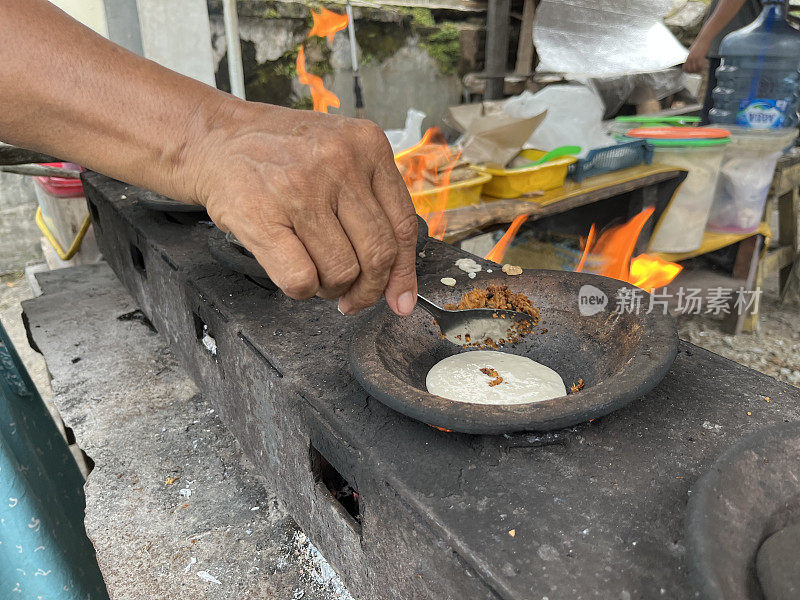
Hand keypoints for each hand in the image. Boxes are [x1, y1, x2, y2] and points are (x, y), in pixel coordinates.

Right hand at [184, 99, 417, 316]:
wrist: (215, 140)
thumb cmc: (281, 156)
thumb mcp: (340, 157)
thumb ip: (374, 207)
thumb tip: (399, 287)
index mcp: (368, 145)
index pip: (404, 225)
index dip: (403, 273)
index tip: (399, 299)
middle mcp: (339, 161)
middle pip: (378, 254)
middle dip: (367, 290)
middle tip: (352, 298)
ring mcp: (301, 188)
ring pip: (342, 272)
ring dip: (330, 288)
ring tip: (314, 272)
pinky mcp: (264, 216)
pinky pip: (301, 280)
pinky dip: (302, 290)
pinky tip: (293, 273)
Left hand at [683, 40, 709, 73]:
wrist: (703, 39)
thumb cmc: (699, 45)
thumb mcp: (691, 52)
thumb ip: (690, 57)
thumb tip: (689, 63)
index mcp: (687, 57)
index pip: (684, 68)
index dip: (688, 72)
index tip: (692, 72)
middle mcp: (690, 58)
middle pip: (689, 70)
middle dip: (693, 72)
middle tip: (697, 71)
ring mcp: (694, 58)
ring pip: (694, 69)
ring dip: (698, 70)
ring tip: (701, 69)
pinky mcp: (700, 57)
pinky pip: (700, 66)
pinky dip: (702, 68)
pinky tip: (704, 66)